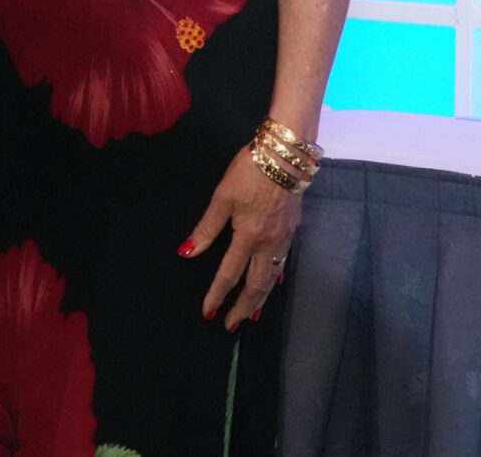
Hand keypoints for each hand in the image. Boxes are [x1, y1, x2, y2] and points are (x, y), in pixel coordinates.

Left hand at [182, 144, 302, 329]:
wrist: (286, 154)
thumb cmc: (250, 171)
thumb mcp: (223, 196)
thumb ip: (207, 227)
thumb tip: (187, 253)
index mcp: (248, 236)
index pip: (229, 273)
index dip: (217, 294)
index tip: (208, 312)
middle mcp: (268, 243)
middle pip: (256, 284)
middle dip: (243, 307)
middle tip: (232, 325)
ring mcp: (283, 237)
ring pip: (272, 277)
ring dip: (261, 297)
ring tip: (253, 314)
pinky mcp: (292, 228)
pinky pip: (283, 263)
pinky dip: (275, 278)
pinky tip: (273, 282)